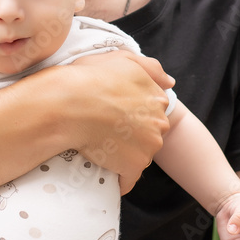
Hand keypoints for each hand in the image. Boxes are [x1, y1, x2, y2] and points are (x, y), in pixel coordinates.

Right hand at [66, 52, 172, 193]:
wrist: (68, 104)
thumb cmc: (90, 78)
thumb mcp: (124, 59)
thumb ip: (152, 69)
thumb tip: (170, 83)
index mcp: (157, 98)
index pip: (152, 113)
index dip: (132, 115)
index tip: (116, 116)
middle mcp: (159, 123)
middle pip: (149, 135)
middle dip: (132, 136)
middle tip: (106, 131)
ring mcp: (149, 146)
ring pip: (139, 155)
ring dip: (125, 156)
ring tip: (100, 147)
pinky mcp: (134, 166)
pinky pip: (128, 179)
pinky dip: (119, 179)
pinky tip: (105, 171)